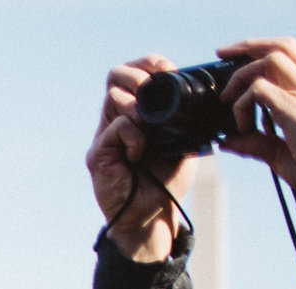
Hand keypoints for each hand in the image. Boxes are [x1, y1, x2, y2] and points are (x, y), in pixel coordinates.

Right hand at [89, 55, 195, 260]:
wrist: (151, 217)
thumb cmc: (167, 181)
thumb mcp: (184, 140)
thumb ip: (184, 116)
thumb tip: (197, 92)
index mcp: (135, 112)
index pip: (134, 72)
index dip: (150, 64)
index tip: (169, 71)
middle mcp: (115, 120)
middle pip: (116, 75)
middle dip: (140, 75)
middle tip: (156, 88)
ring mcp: (104, 137)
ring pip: (114, 96)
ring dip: (139, 104)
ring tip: (153, 124)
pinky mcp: (98, 155)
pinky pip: (118, 127)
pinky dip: (135, 135)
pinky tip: (141, 152)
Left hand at [215, 39, 295, 238]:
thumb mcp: (282, 152)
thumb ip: (255, 143)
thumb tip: (226, 141)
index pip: (290, 55)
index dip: (261, 52)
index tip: (236, 61)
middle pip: (282, 45)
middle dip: (248, 46)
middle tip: (223, 53)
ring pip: (271, 58)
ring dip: (242, 75)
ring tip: (229, 101)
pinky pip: (260, 88)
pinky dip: (242, 104)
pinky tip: (243, 127)